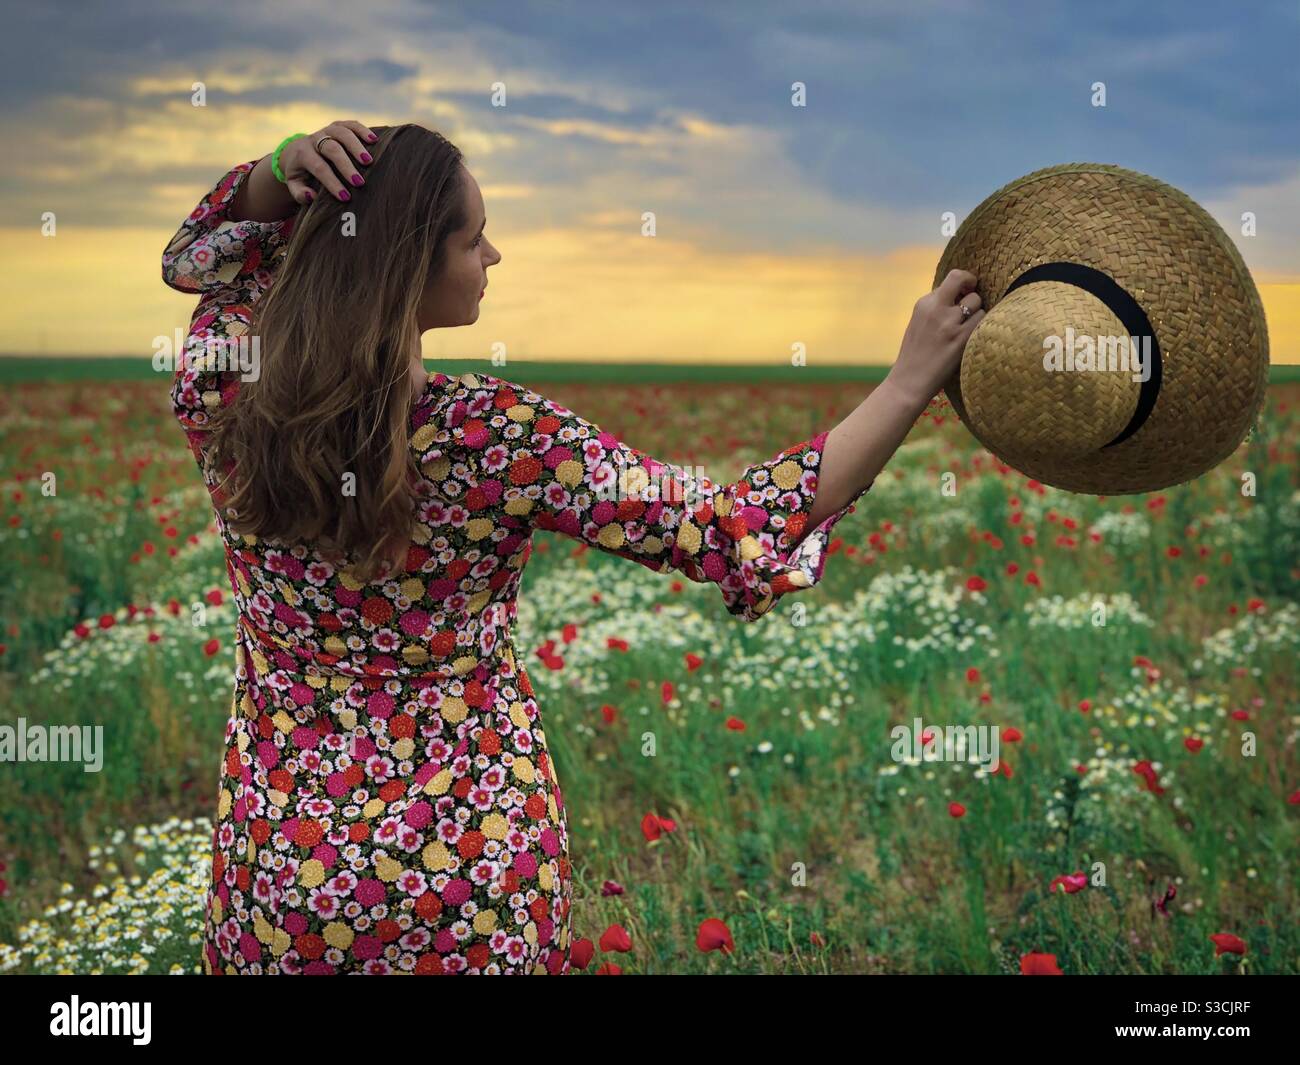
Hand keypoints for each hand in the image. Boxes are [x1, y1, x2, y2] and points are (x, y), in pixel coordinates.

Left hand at [278, 120, 378, 204]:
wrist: (296, 152)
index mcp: (302, 154)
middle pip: (332, 148)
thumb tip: (311, 196)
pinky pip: (350, 124)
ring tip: (369, 161)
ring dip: (356, 146)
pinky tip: (375, 140)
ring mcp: (326, 130)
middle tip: (360, 182)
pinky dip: (363, 130)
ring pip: (342, 132)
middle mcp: (314, 139)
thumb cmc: (299, 174)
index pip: (319, 167)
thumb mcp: (293, 185)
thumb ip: (299, 193)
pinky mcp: (337, 126)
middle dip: (346, 165)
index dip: (332, 182)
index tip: (345, 197)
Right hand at [887, 269, 985, 407]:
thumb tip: (961, 295)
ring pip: (977, 301)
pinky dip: (981, 325)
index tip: (966, 291)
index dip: (964, 281)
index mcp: (924, 304)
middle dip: (972, 288)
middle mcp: (936, 309)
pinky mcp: (961, 338)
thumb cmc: (914, 356)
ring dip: (977, 311)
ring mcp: (949, 323)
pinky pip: (982, 320)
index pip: (952, 278)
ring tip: (969, 327)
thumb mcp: (918, 323)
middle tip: (974, 302)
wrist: (908, 382)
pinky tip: (973, 336)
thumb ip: (935, 308)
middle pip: (964, 281)